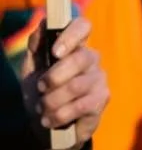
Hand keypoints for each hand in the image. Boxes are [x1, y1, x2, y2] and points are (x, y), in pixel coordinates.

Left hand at [20, 17, 107, 149]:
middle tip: (41, 89)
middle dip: (54, 77)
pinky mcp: (102, 99)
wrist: (47, 124)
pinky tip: (50, 120)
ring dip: (52, 101)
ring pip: (77, 85)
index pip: (83, 26)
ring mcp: (99, 79)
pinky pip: (82, 105)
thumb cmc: (40, 92)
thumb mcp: (31, 69)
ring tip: (42, 109)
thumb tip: (42, 25)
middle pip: (80, 58)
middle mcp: (90, 58)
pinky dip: (60, 115)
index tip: (55, 53)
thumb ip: (35, 47)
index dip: (71, 35)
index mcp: (73, 46)